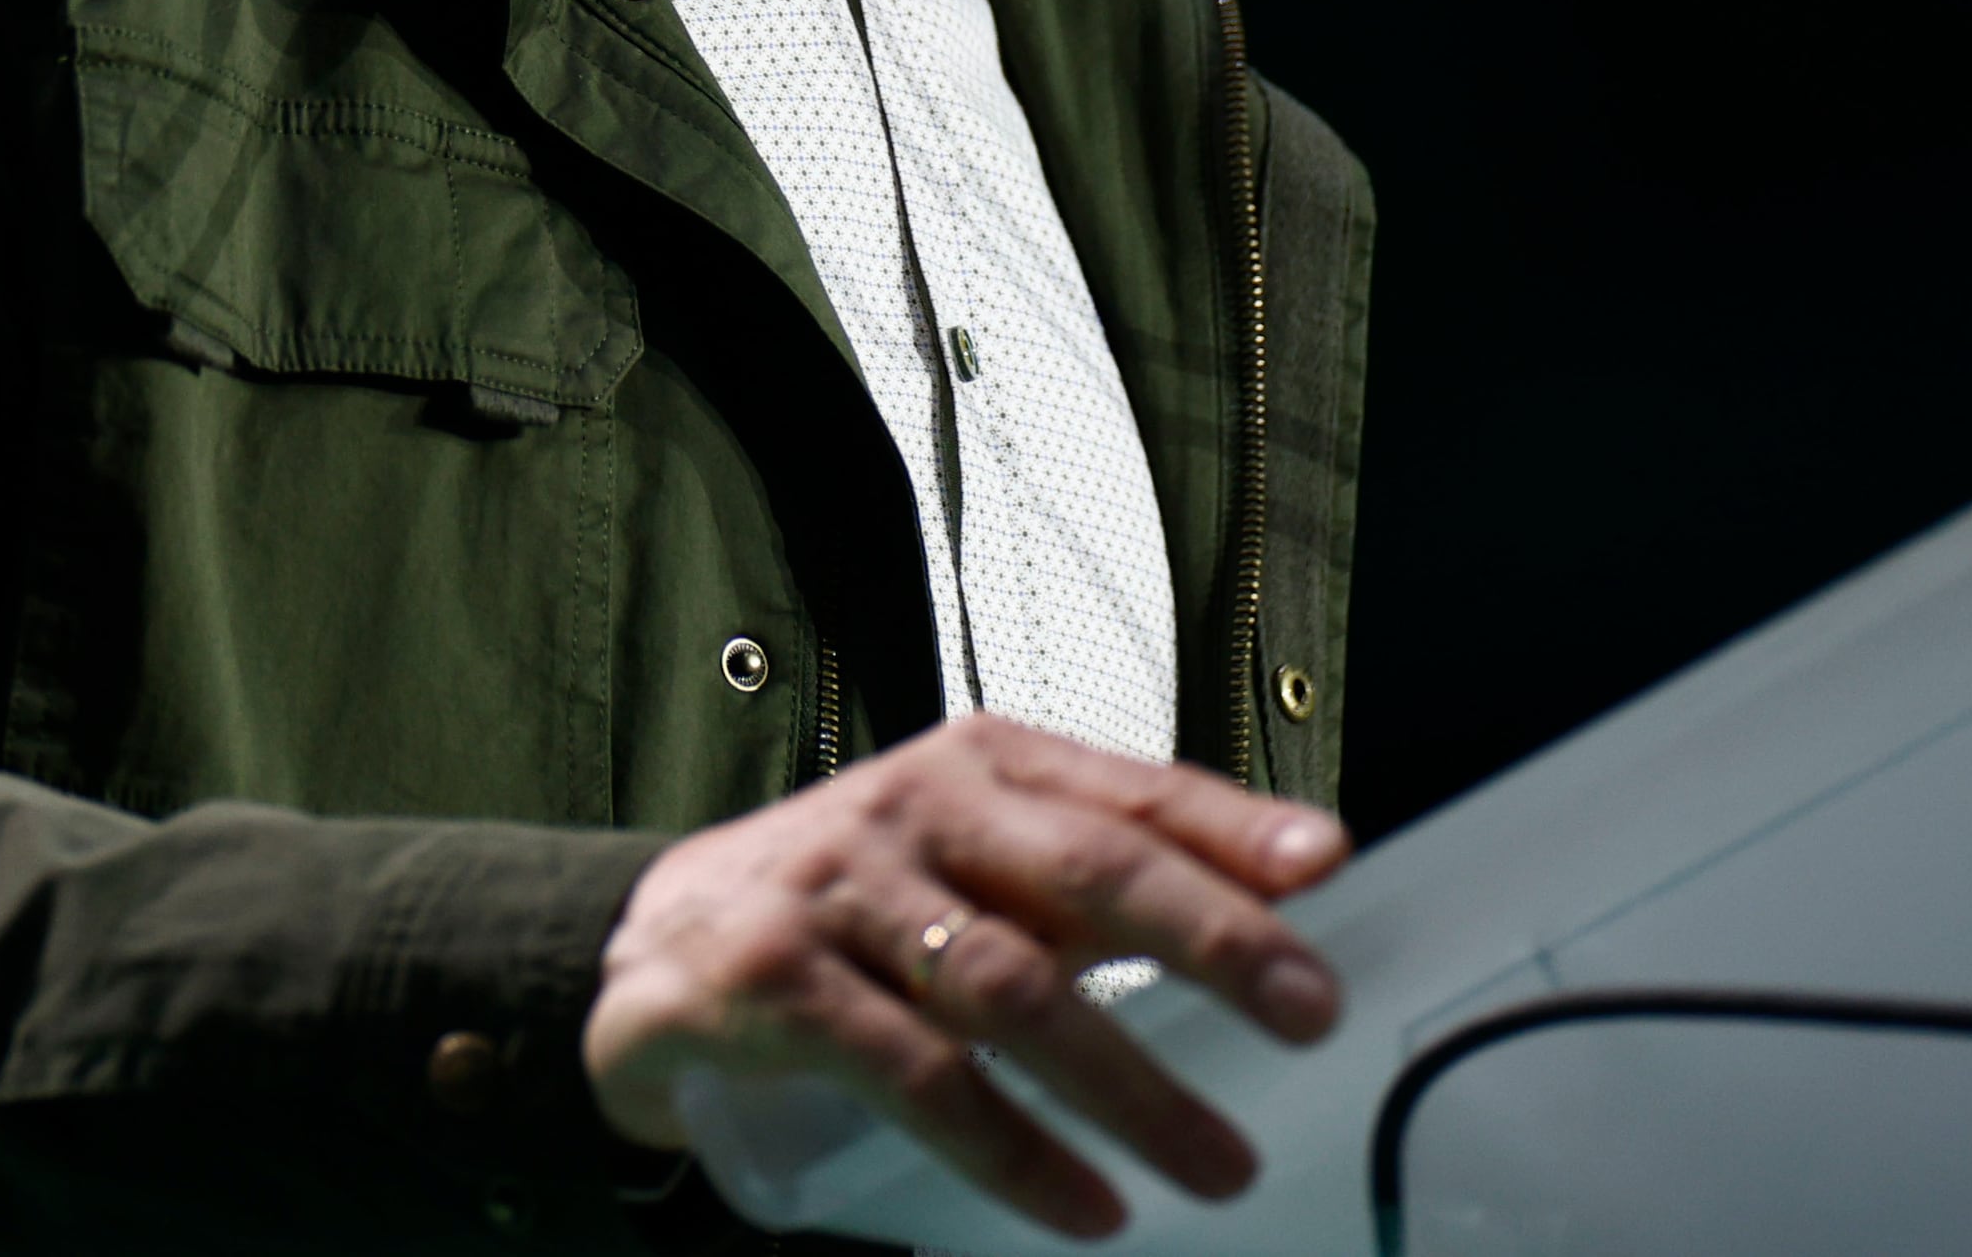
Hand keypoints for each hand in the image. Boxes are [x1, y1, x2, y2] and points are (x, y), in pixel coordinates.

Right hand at [580, 714, 1349, 1238]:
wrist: (647, 943)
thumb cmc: (849, 901)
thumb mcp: (967, 857)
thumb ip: (1092, 870)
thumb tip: (1274, 894)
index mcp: (978, 766)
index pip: (1123, 787)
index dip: (1228, 824)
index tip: (1324, 863)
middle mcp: (915, 809)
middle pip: (1084, 870)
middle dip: (1209, 938)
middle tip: (1308, 1013)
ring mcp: (841, 893)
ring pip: (1011, 988)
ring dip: (1130, 1087)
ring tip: (1219, 1164)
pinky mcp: (776, 985)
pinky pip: (918, 1078)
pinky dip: (1013, 1150)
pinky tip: (1084, 1205)